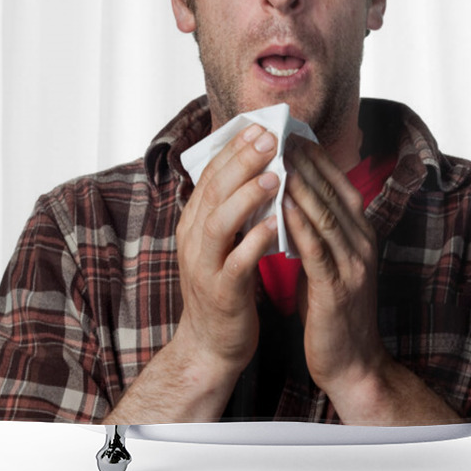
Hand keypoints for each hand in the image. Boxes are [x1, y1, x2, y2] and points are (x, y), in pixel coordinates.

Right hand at [174, 123, 280, 374]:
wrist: (211, 344)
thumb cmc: (226, 284)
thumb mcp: (223, 240)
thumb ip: (234, 207)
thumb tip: (259, 166)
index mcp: (195, 222)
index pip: (211, 175)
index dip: (234, 149)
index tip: (259, 126)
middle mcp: (193, 239)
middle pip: (214, 191)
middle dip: (242, 161)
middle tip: (270, 138)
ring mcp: (204, 266)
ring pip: (219, 223)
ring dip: (247, 196)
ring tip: (275, 176)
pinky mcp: (221, 292)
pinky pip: (237, 262)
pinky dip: (255, 241)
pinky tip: (276, 224)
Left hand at [283, 138, 387, 402]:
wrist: (353, 362)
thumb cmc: (334, 309)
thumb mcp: (331, 261)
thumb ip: (320, 230)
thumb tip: (294, 195)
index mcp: (362, 234)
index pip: (340, 184)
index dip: (317, 158)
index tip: (293, 132)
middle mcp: (363, 243)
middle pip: (334, 192)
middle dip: (306, 162)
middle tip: (282, 134)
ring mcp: (354, 265)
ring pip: (327, 215)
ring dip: (303, 184)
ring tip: (279, 159)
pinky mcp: (338, 289)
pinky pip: (318, 250)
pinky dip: (301, 225)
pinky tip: (284, 205)